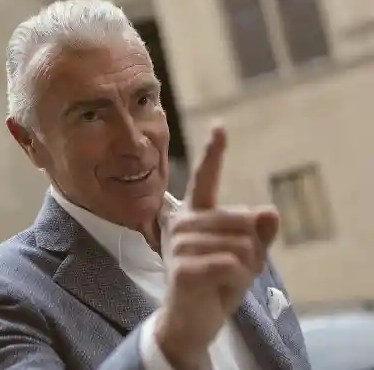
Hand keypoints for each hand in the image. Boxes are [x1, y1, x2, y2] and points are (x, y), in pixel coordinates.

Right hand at [154, 125, 278, 369]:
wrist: (192, 319)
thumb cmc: (216, 282)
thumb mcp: (245, 256)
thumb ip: (258, 233)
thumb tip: (269, 210)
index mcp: (195, 214)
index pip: (205, 179)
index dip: (213, 153)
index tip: (220, 127)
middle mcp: (182, 223)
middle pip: (243, 221)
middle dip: (253, 250)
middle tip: (234, 268)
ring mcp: (178, 244)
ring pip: (241, 245)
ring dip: (246, 268)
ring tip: (224, 279)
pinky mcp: (182, 267)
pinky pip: (231, 264)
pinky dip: (237, 281)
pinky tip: (220, 287)